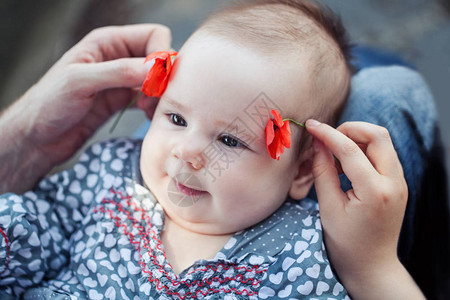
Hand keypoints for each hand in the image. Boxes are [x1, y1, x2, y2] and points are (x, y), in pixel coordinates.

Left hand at [0, 24, 170, 192]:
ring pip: (157, 80)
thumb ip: (119, 72)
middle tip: (152, 99)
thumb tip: (156, 68)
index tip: (156, 81)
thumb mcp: (81, 82)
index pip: (153, 35)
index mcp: (107, 42)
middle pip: (159, 58)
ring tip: (147, 110)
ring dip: (160, 94)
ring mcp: (121, 80)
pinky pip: (149, 98)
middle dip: (162, 78)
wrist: (37, 138)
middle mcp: (118, 57)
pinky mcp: (122, 101)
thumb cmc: (49, 104)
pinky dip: (154, 106)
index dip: (161, 55)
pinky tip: (146, 116)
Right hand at [306, 120, 423, 298]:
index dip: (327, 133)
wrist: (372, 264)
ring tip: (334, 153)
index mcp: (375, 191)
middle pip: (377, 134)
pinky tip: (346, 163)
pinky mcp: (398, 183)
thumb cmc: (346, 242)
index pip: (349, 149)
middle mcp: (394, 183)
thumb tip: (317, 143)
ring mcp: (400, 182)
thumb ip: (323, 171)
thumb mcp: (328, 207)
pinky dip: (364, 150)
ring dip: (357, 138)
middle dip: (350, 129)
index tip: (311, 125)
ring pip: (382, 141)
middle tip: (327, 139)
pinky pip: (383, 154)